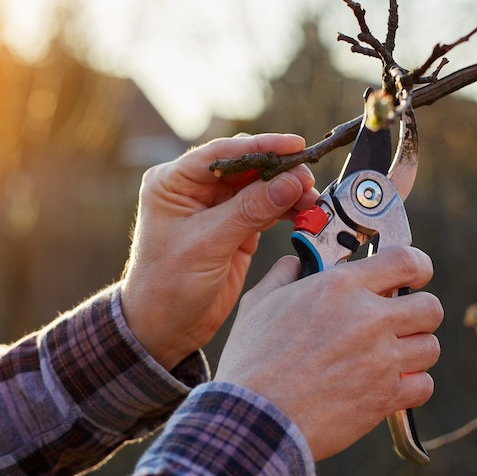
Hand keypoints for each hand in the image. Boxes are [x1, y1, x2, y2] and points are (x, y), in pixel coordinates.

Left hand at [119, 134, 318, 369]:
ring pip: (261, 188)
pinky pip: (267, 211)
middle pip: (246, 167)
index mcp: (174, 183)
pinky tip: (305, 212)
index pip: (222, 153)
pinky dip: (287, 210)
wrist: (164, 329)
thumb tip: (291, 183)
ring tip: (312, 200)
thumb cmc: (168, 285)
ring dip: (287, 192)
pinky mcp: (236, 230)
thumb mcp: (207, 244)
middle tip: (308, 179)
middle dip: (280, 171)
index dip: (261, 146)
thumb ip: (249, 211)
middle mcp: (196, 190)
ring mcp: (218, 209)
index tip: (295, 146)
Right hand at [214, 247, 443, 461]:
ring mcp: (381, 359)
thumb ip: (284, 274)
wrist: (254, 419)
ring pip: (430, 347)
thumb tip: (297, 263)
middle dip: (419, 314)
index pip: (407, 260)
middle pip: (431, 307)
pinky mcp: (386, 397)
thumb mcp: (258, 303)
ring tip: (389, 359)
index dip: (419, 267)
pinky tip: (387, 387)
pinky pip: (424, 385)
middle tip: (399, 324)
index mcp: (340, 287)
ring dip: (414, 352)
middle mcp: (368, 318)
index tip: (415, 277)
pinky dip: (411, 387)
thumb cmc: (251, 361)